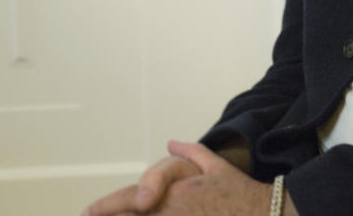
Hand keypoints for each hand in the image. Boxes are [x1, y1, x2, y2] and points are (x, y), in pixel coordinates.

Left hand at [81, 140, 271, 215]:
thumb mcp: (216, 166)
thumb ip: (190, 152)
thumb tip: (170, 142)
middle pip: (131, 214)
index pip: (131, 199)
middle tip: (89, 215)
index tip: (88, 212)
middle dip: (109, 215)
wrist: (263, 212)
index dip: (105, 207)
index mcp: (174, 190)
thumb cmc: (239, 192)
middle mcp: (171, 210)